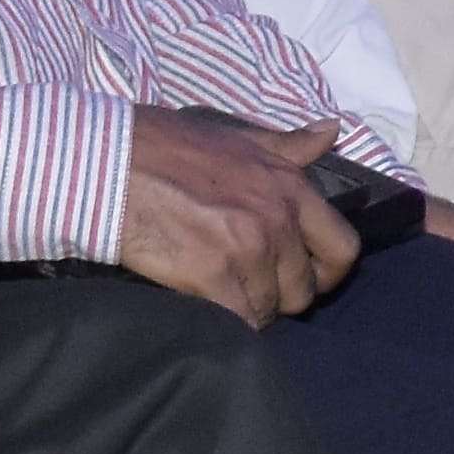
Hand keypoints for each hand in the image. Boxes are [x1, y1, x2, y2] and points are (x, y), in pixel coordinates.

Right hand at [116, 108, 358, 325]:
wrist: (110, 162)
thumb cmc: (167, 145)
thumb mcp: (239, 137)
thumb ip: (290, 146)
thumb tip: (333, 131)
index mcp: (290, 186)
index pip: (344, 248)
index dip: (327, 272)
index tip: (305, 277)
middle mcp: (277, 219)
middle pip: (303, 290)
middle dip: (278, 295)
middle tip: (247, 285)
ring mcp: (247, 249)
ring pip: (268, 309)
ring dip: (245, 308)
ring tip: (217, 290)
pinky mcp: (212, 275)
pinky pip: (238, 321)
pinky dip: (225, 322)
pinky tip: (203, 304)